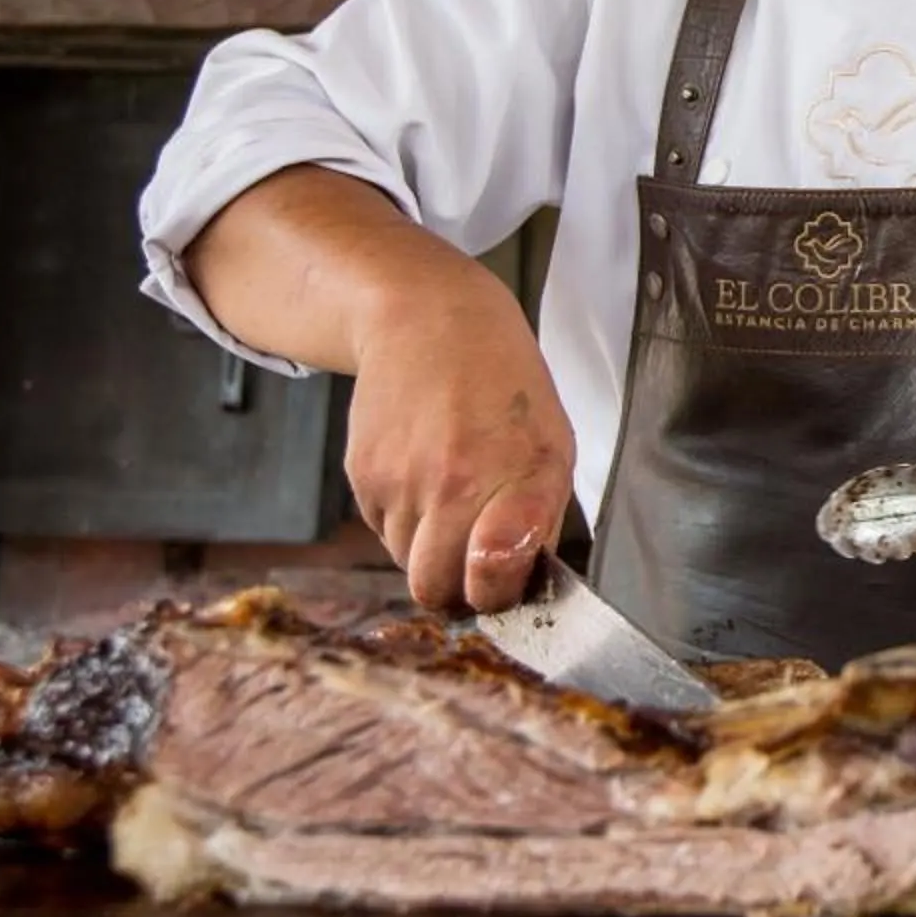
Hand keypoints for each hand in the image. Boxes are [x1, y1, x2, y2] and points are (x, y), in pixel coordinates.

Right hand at [342, 274, 576, 614]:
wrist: (428, 320)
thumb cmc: (505, 385)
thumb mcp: (553, 443)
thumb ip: (541, 519)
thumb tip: (521, 584)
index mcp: (519, 478)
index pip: (493, 578)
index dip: (497, 596)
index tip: (503, 585)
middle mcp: (455, 485)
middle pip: (435, 589)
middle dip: (456, 590)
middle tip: (473, 566)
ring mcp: (402, 482)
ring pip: (405, 563)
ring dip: (427, 551)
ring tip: (450, 500)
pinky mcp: (362, 475)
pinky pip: (381, 530)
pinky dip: (402, 521)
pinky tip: (422, 475)